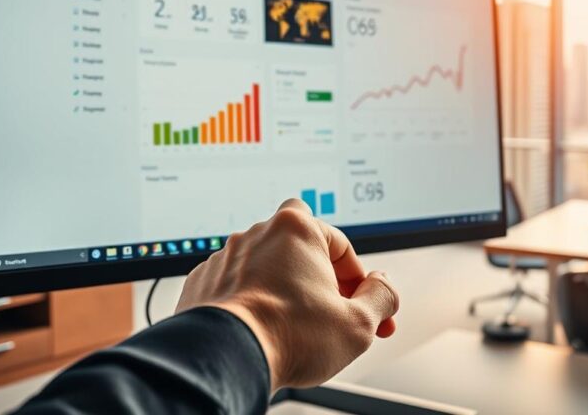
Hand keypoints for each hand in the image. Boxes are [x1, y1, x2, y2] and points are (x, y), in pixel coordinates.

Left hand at [175, 199, 398, 391]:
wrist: (226, 360)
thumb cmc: (288, 337)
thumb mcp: (359, 324)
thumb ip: (382, 297)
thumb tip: (384, 287)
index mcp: (298, 228)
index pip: (343, 247)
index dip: (360, 283)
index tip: (363, 308)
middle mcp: (259, 233)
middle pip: (303, 251)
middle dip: (321, 279)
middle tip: (331, 311)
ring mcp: (227, 256)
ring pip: (268, 267)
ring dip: (285, 289)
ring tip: (295, 326)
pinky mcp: (204, 281)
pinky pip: (238, 285)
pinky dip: (252, 302)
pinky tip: (264, 328)